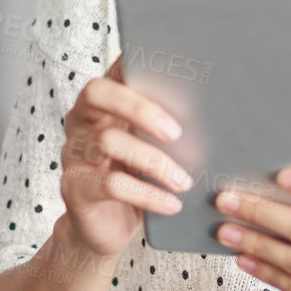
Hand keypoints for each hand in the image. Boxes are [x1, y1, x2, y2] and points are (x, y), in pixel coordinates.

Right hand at [58, 52, 192, 263]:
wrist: (106, 229)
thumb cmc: (135, 180)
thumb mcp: (151, 149)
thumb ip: (167, 126)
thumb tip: (216, 109)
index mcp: (102, 104)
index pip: (113, 70)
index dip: (133, 61)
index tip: (168, 63)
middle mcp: (83, 122)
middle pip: (98, 93)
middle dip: (139, 107)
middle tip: (177, 132)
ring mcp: (75, 154)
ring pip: (108, 141)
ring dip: (153, 161)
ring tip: (184, 180)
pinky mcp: (76, 188)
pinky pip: (111, 185)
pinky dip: (147, 194)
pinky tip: (172, 204)